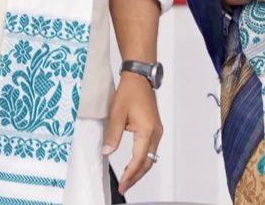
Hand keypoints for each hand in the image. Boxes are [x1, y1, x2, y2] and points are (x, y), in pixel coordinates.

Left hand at [101, 72, 162, 193]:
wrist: (139, 77)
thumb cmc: (129, 92)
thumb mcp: (116, 113)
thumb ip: (113, 135)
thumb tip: (107, 152)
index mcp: (147, 131)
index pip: (139, 160)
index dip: (130, 174)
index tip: (122, 185)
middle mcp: (156, 133)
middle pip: (147, 163)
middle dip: (136, 177)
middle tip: (124, 187)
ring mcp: (157, 131)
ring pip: (150, 158)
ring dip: (139, 170)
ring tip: (127, 180)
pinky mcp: (155, 129)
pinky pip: (150, 150)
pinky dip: (142, 160)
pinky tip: (133, 165)